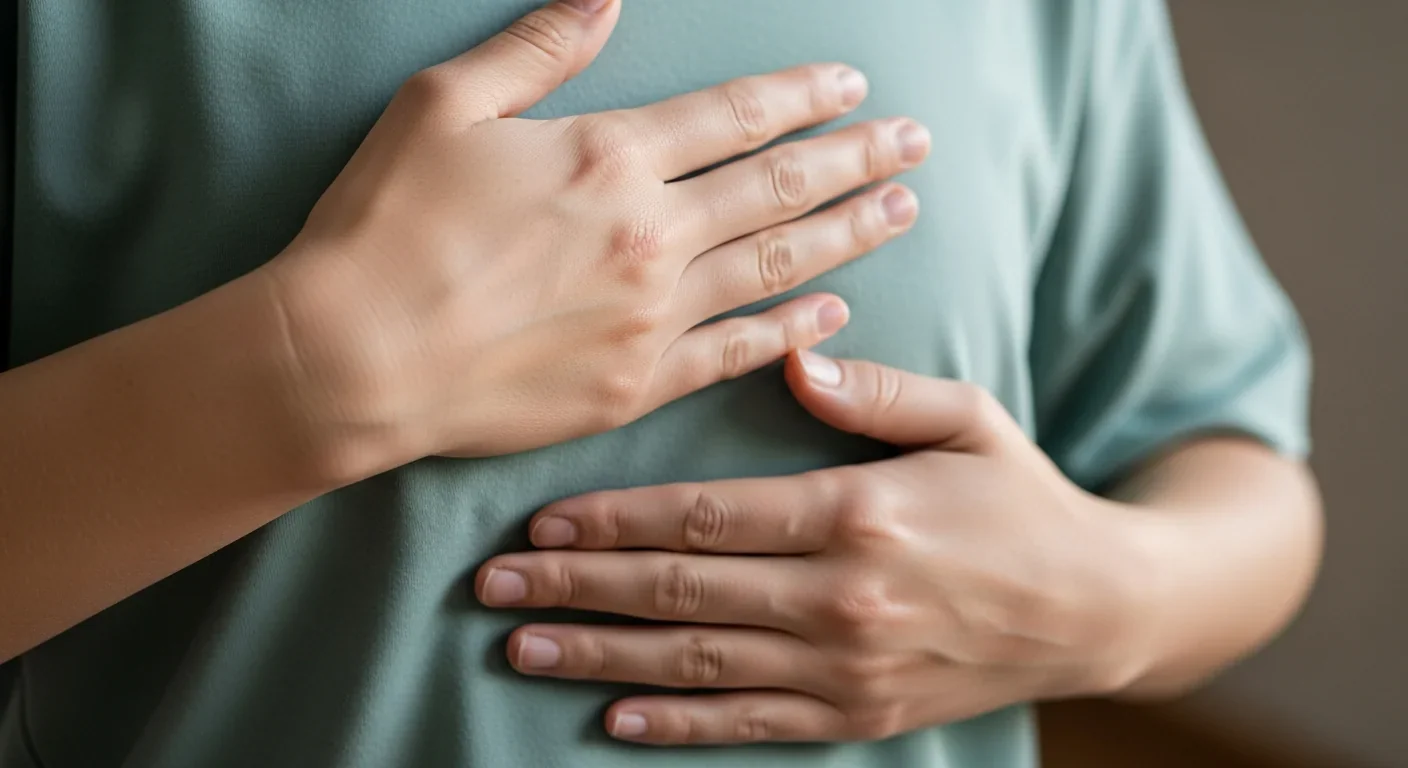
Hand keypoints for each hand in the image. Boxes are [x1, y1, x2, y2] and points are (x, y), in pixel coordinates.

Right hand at [260, 0, 930, 476]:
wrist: (353, 358)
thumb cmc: (386, 224)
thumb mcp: (446, 103)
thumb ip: (541, 47)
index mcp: (610, 156)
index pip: (736, 114)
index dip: (803, 93)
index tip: (854, 84)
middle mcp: (650, 234)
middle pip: (778, 186)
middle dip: (855, 157)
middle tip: (915, 142)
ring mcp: (652, 315)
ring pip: (777, 265)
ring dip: (848, 233)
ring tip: (903, 211)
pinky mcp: (635, 384)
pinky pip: (736, 351)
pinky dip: (792, 330)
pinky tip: (837, 311)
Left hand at [476, 351, 1156, 744]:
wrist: (1097, 608)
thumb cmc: (1022, 500)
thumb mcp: (968, 420)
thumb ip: (876, 390)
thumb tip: (794, 354)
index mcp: (856, 510)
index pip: (705, 515)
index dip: (614, 518)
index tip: (541, 517)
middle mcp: (840, 595)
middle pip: (680, 589)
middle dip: (578, 585)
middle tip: (493, 585)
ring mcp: (846, 665)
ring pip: (697, 662)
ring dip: (601, 655)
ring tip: (522, 646)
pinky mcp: (858, 714)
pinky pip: (751, 724)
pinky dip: (677, 725)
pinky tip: (613, 717)